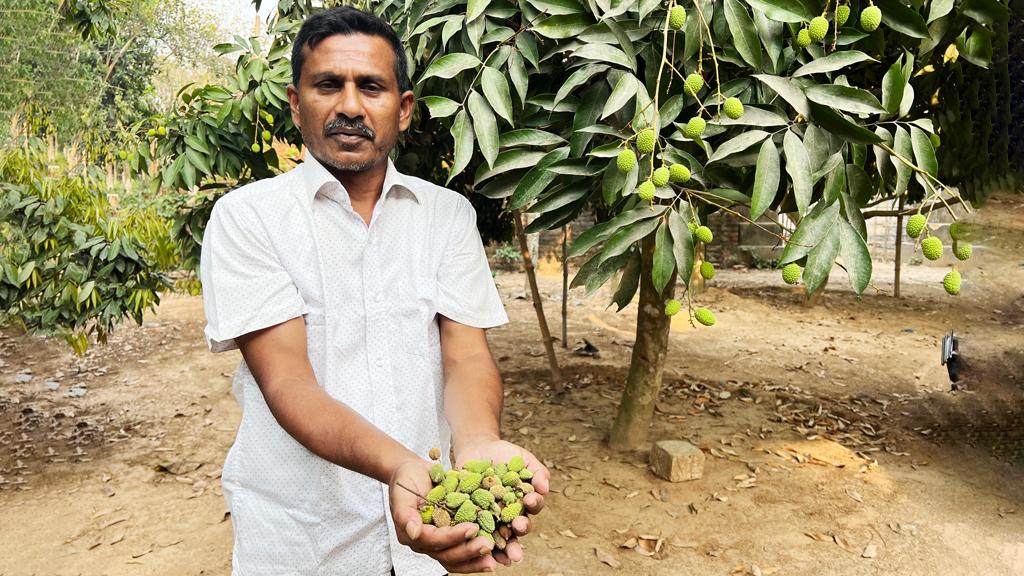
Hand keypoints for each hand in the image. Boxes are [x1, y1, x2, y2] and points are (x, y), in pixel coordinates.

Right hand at [389, 459, 497, 572]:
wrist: (414, 472)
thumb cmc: (406, 479)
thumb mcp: (401, 491)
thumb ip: (404, 513)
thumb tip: (413, 532)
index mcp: (413, 534)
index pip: (434, 540)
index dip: (452, 536)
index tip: (472, 527)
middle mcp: (426, 542)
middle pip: (447, 555)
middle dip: (468, 551)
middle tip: (488, 545)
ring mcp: (439, 542)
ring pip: (457, 558)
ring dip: (475, 560)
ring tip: (494, 559)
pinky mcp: (451, 536)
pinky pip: (465, 549)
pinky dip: (478, 554)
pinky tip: (496, 552)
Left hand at [454, 439, 550, 565]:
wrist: (477, 449)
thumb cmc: (505, 455)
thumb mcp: (523, 458)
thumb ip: (537, 471)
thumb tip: (545, 486)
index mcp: (526, 501)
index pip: (534, 505)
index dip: (533, 503)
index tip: (530, 499)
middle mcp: (511, 514)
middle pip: (519, 526)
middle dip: (521, 528)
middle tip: (519, 527)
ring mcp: (492, 519)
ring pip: (501, 536)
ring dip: (505, 547)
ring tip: (508, 554)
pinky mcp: (473, 520)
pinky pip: (477, 533)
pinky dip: (480, 543)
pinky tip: (481, 550)